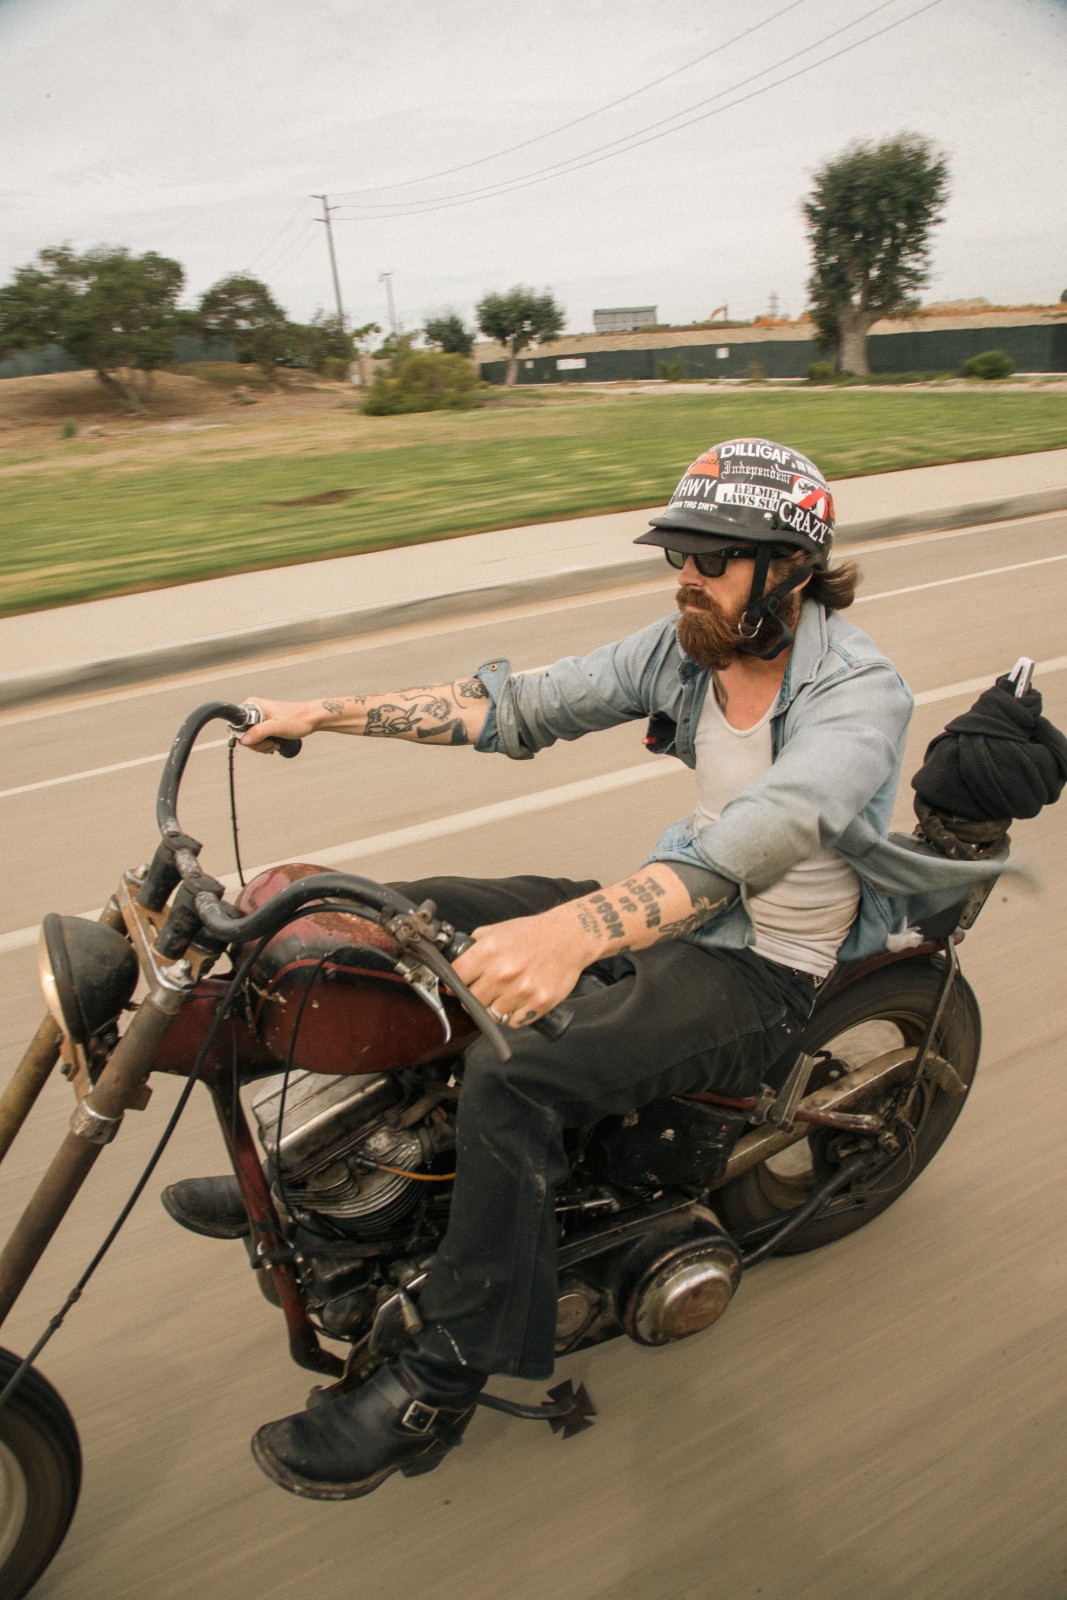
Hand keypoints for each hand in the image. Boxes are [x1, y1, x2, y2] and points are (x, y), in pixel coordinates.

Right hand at [239, 698, 320, 753]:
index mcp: (252, 706)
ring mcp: (258, 716)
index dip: (245, 737)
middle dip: (256, 744)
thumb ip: (260, 732)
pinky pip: (257, 737)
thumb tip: (244, 740)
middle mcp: (253, 709)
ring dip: (262, 745)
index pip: (236, 725)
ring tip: (275, 744)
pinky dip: (265, 744)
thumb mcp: (278, 727)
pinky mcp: (264, 723)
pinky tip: (274, 744)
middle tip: (271, 744)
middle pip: (243, 734)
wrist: (311, 718)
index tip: (260, 740)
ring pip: (250, 738)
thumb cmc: (298, 719)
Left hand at [451, 906, 598, 1027]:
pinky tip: (519, 1002)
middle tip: (482, 992)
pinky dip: (513, 1016)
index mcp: (488, 951)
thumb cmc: (533, 933)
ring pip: (492, 1015)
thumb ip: (474, 946)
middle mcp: (503, 972)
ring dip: (494, 1008)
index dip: (452, 983)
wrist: (570, 936)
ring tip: (504, 995)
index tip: (454, 986)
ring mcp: (522, 990)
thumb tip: (454, 963)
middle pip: (471, 1001)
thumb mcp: (497, 930)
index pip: (455, 977)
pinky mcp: (539, 1003)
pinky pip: (513, 1022)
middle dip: (473, 998)